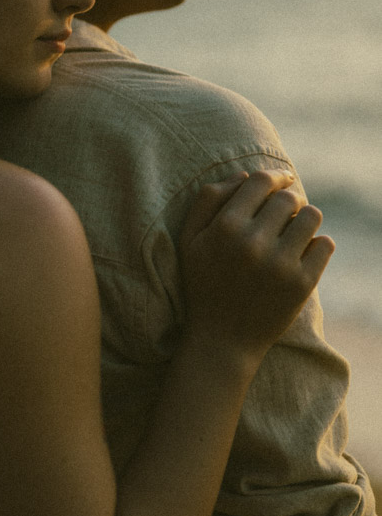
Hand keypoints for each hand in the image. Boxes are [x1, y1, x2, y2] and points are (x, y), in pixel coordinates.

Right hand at [179, 169, 334, 361]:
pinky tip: (301, 254)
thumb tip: (245, 175)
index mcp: (225, 228)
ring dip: (305, 220)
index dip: (274, 177)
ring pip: (312, 216)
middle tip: (283, 215)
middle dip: (288, 202)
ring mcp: (280, 264)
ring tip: (294, 233)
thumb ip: (208, 200)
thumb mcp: (190, 240)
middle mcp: (253, 243)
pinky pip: (325, 244)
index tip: (282, 180)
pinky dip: (317, 245)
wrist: (221, 341)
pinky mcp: (302, 284)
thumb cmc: (203, 285)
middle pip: (288, 198)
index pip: (261, 182)